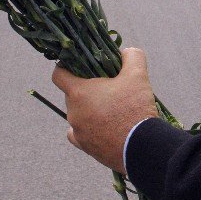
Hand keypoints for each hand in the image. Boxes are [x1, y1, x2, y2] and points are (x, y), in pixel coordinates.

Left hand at [51, 48, 158, 173]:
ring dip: (90, 109)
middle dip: (87, 89)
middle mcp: (73, 112)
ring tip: (112, 109)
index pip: (58, 75)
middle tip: (107, 87)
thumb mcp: (138, 74)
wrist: (142, 147)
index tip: (78, 66)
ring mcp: (78, 131)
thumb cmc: (136, 108)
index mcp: (79, 93)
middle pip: (72, 94)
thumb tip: (127, 52)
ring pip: (78, 114)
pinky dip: (89, 128)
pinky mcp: (86, 147)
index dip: (66, 67)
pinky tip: (103, 126)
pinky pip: (80, 134)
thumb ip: (132, 56)